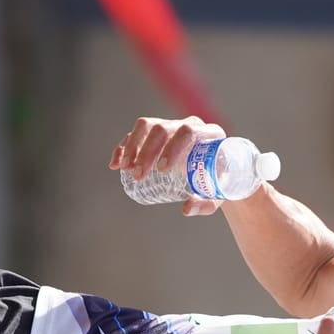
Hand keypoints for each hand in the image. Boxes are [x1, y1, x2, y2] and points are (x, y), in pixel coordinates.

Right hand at [109, 115, 227, 215]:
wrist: (216, 174)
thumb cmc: (218, 183)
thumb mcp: (216, 194)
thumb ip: (206, 203)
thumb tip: (186, 208)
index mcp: (209, 134)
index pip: (189, 132)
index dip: (173, 147)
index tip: (162, 169)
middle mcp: (190, 125)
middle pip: (163, 129)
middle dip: (147, 152)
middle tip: (139, 176)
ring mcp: (172, 126)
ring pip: (147, 126)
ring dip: (132, 146)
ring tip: (125, 168)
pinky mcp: (157, 133)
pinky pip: (136, 134)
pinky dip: (124, 147)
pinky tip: (115, 164)